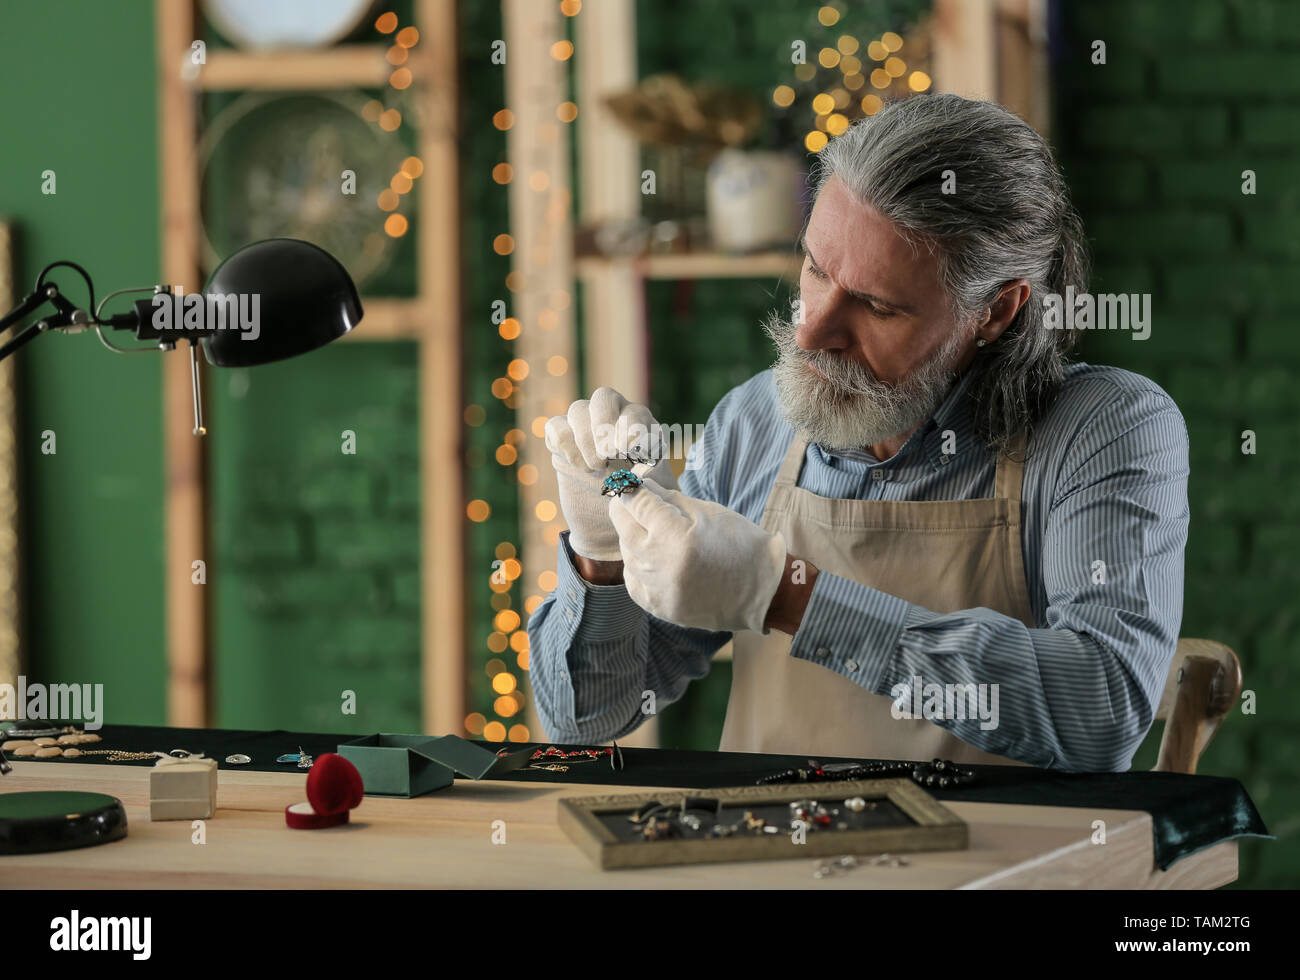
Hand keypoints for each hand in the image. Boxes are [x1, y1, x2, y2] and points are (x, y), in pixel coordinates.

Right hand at [545, 387, 677, 561]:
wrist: (607, 526)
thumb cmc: (637, 504)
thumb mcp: (653, 494)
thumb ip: (653, 477)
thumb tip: (644, 468)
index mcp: (642, 427)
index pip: (636, 412)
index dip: (632, 426)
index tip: (629, 450)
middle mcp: (613, 419)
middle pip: (604, 397)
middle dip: (603, 422)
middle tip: (607, 453)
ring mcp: (585, 427)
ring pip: (577, 410)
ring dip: (585, 439)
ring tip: (595, 468)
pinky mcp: (563, 441)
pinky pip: (555, 427)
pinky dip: (564, 444)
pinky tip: (578, 467)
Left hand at [609, 477, 785, 633]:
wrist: (763, 590)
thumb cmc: (739, 544)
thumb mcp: (706, 511)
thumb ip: (668, 498)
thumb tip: (639, 486)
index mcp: (674, 535)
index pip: (636, 502)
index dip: (631, 487)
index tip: (630, 482)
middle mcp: (659, 564)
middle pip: (623, 526)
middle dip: (626, 509)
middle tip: (635, 501)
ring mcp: (657, 589)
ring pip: (627, 554)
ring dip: (633, 537)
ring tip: (652, 531)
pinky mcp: (659, 607)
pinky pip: (633, 581)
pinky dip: (637, 566)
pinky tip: (652, 558)